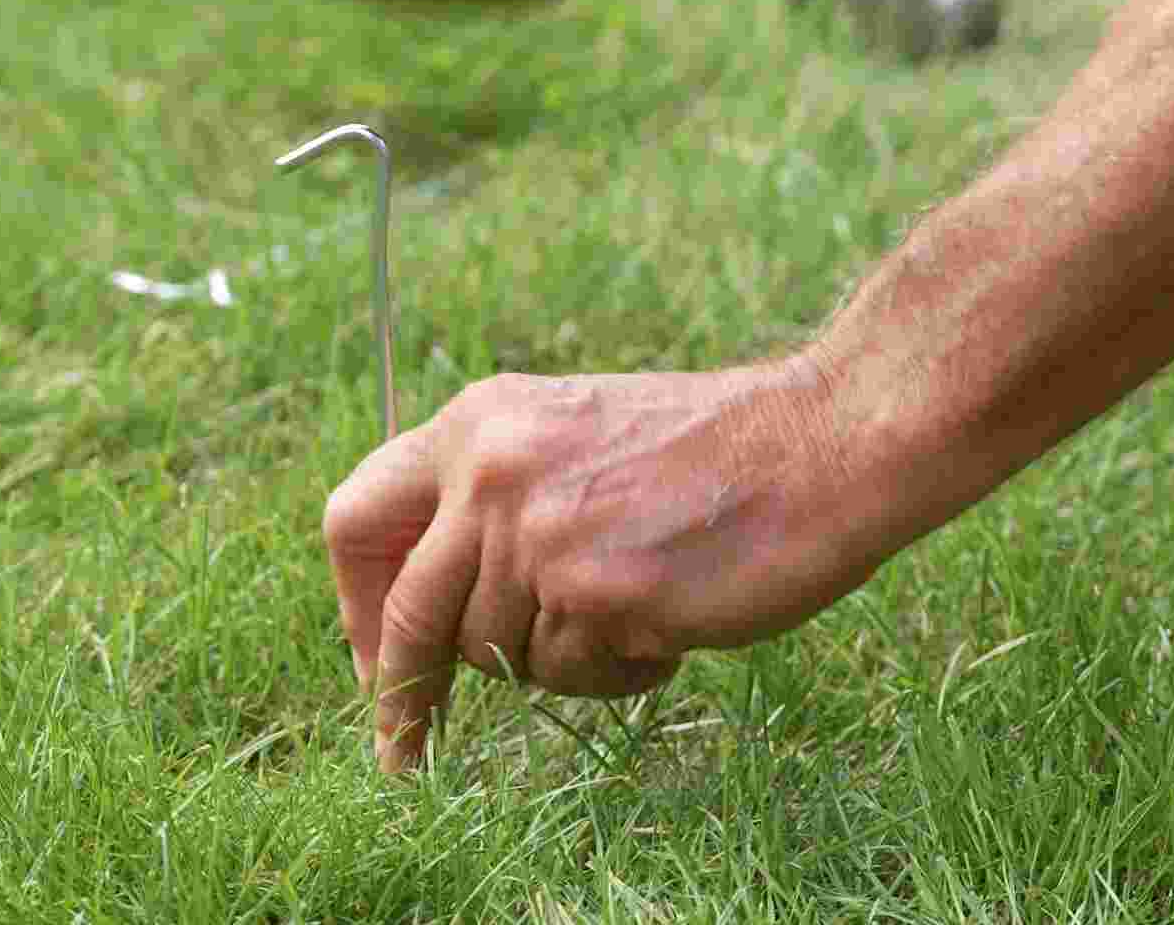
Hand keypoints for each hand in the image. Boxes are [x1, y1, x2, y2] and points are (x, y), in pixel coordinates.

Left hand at [323, 360, 872, 771]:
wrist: (819, 442)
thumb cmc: (710, 450)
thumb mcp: (567, 436)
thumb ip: (492, 497)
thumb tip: (429, 601)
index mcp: (477, 423)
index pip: (357, 518)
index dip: (354, 603)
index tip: (374, 653)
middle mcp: (491, 472)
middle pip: (409, 616)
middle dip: (403, 692)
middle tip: (404, 749)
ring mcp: (540, 535)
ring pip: (502, 655)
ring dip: (563, 659)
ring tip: (637, 607)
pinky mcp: (596, 595)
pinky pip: (574, 677)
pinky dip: (618, 672)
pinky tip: (669, 621)